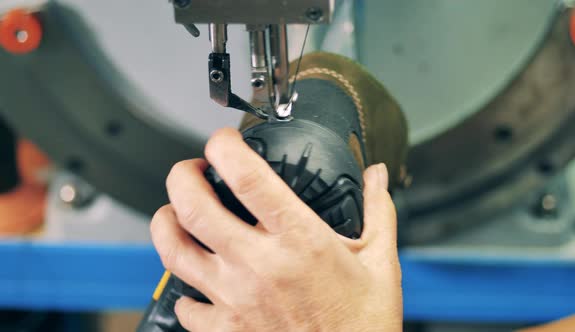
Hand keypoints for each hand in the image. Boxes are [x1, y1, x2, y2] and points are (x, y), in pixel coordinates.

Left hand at [150, 128, 402, 331]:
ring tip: (175, 212)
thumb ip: (378, 212)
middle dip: (182, 175)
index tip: (225, 141)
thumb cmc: (363, 324)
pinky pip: (185, 303)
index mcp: (299, 240)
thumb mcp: (380, 262)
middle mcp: (259, 265)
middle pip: (192, 205)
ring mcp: (236, 298)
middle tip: (193, 170)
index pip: (246, 176)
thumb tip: (378, 177)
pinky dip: (185, 285)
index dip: (224, 146)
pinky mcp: (225, 329)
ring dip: (166, 222)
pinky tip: (199, 277)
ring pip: (173, 250)